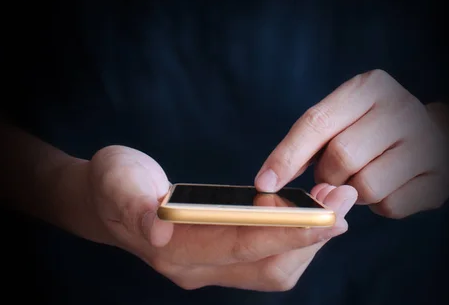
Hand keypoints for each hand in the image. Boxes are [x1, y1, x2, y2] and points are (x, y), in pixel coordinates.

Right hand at [85, 145, 357, 290]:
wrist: (103, 201)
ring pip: (274, 269)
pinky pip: (267, 261)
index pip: (241, 245)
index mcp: (175, 249)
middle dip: (312, 234)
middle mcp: (197, 268)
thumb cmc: (112, 182)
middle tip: (345, 198)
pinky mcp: (219, 259)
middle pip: (268, 263)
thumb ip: (134, 203)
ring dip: (310, 239)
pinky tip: (311, 216)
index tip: (327, 214)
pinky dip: (295, 240)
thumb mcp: (116, 180)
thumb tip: (158, 230)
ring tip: (337, 203)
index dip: (286, 231)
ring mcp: (210, 268)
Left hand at [255, 70, 448, 218]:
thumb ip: (310, 144)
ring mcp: (426, 141)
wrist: (437, 136)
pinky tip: (388, 186)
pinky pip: (390, 206)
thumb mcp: (342, 118)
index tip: (263, 183)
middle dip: (326, 175)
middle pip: (341, 156)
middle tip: (330, 176)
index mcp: (369, 87)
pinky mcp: (440, 176)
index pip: (316, 122)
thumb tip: (273, 183)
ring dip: (352, 192)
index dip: (286, 156)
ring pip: (365, 186)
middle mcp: (401, 107)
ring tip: (361, 178)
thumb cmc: (371, 128)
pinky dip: (379, 205)